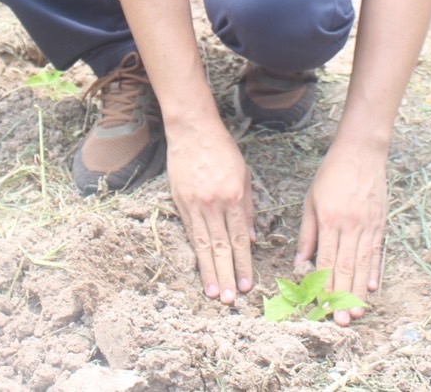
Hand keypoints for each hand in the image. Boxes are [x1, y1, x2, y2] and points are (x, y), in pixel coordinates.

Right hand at [166, 127, 254, 303]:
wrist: (192, 130)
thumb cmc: (222, 150)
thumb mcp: (244, 175)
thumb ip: (248, 208)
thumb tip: (249, 239)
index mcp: (235, 196)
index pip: (240, 238)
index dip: (243, 264)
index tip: (247, 285)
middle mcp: (215, 203)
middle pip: (222, 247)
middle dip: (227, 275)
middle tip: (230, 300)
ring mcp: (195, 204)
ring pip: (205, 245)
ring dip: (210, 271)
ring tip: (214, 293)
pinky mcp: (180, 201)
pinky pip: (191, 232)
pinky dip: (197, 253)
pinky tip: (200, 268)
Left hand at [295, 147, 388, 325]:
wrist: (362, 152)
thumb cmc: (331, 174)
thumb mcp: (311, 200)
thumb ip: (307, 234)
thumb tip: (301, 264)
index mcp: (329, 220)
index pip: (327, 260)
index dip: (324, 286)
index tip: (322, 306)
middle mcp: (350, 226)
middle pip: (346, 267)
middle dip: (343, 296)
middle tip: (341, 320)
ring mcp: (368, 225)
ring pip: (363, 264)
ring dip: (359, 290)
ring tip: (357, 311)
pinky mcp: (381, 223)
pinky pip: (377, 252)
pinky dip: (375, 270)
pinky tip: (373, 287)